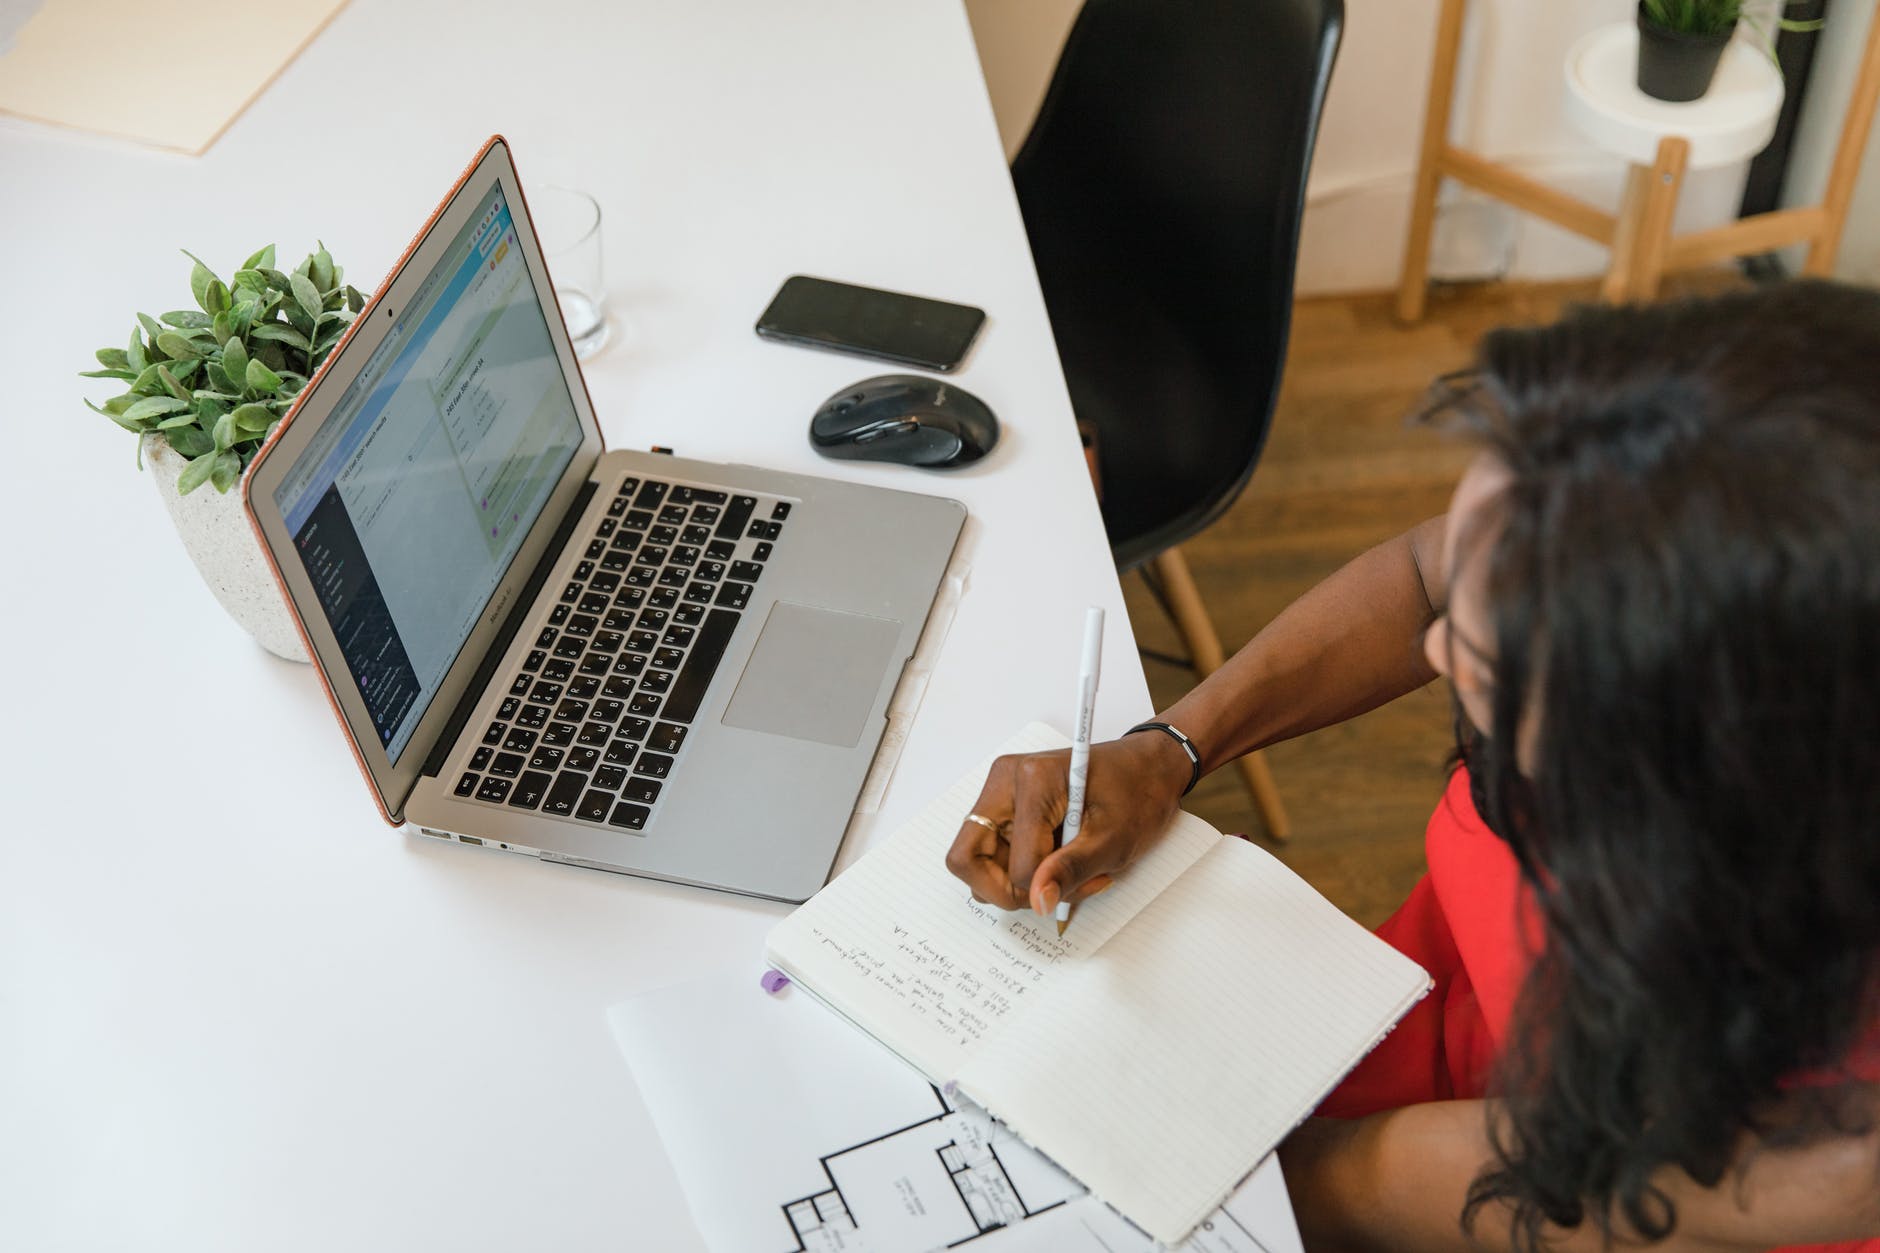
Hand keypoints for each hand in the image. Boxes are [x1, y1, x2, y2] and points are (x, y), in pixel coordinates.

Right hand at [944, 731, 1191, 916]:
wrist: (1149, 767)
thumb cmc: (1138, 791)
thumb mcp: (1115, 839)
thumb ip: (1072, 871)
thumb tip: (1038, 900)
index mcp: (1032, 780)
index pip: (1015, 862)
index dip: (1040, 889)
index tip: (1072, 889)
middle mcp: (1004, 781)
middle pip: (967, 857)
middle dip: (1004, 889)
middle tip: (1049, 892)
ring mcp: (1000, 793)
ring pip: (977, 860)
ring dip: (1016, 881)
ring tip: (1065, 874)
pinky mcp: (1004, 805)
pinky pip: (993, 852)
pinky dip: (1020, 869)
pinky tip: (1058, 863)